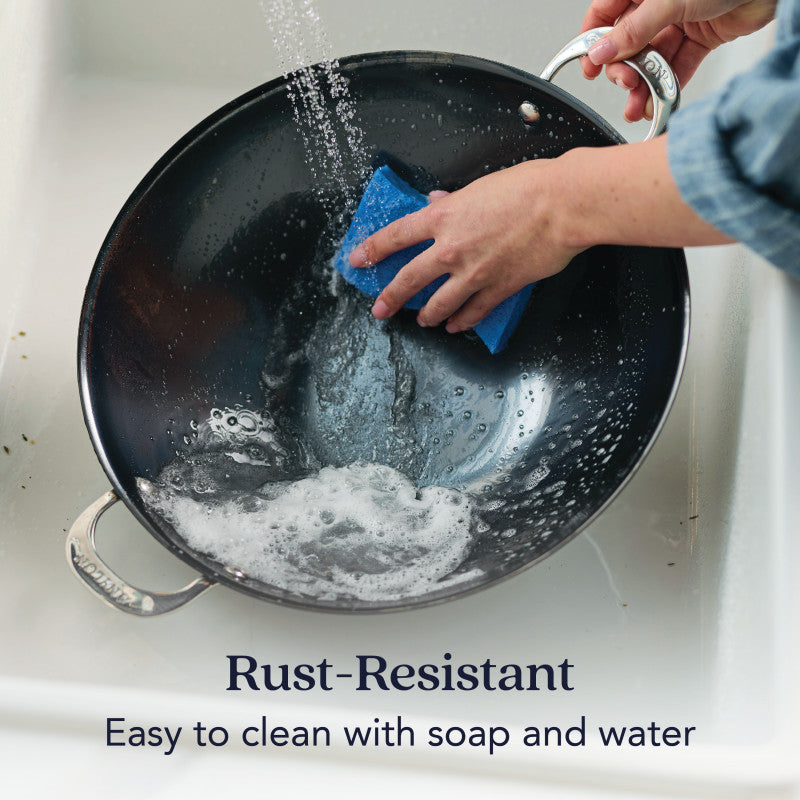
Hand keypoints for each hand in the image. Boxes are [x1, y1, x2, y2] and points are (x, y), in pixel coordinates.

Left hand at [347, 160, 582, 332]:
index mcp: (443, 216)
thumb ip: (455, 199)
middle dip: (390, 298)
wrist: (563, 205)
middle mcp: (451, 248)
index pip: (396, 236)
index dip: (372, 250)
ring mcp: (474, 272)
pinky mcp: (499, 287)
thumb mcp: (482, 185)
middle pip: (409, 279)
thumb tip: (438, 199)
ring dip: (427, 315)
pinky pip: (474, 311)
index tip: (358, 260)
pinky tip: (455, 326)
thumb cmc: (529, 187)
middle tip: (380, 309)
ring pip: (439, 304)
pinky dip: (463, 321)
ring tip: (423, 322)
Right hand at [580, 0, 776, 120]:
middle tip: (624, 83)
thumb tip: (600, 52)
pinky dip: (668, 84)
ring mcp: (681, 18)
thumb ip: (632, 30)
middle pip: (629, 42)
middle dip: (623, 69)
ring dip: (643, 84)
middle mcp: (660, 2)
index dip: (593, 42)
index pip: (605, 14)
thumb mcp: (667, 0)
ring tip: (636, 105)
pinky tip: (657, 100)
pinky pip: (678, 64)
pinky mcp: (703, 35)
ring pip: (653, 57)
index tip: (589, 68)